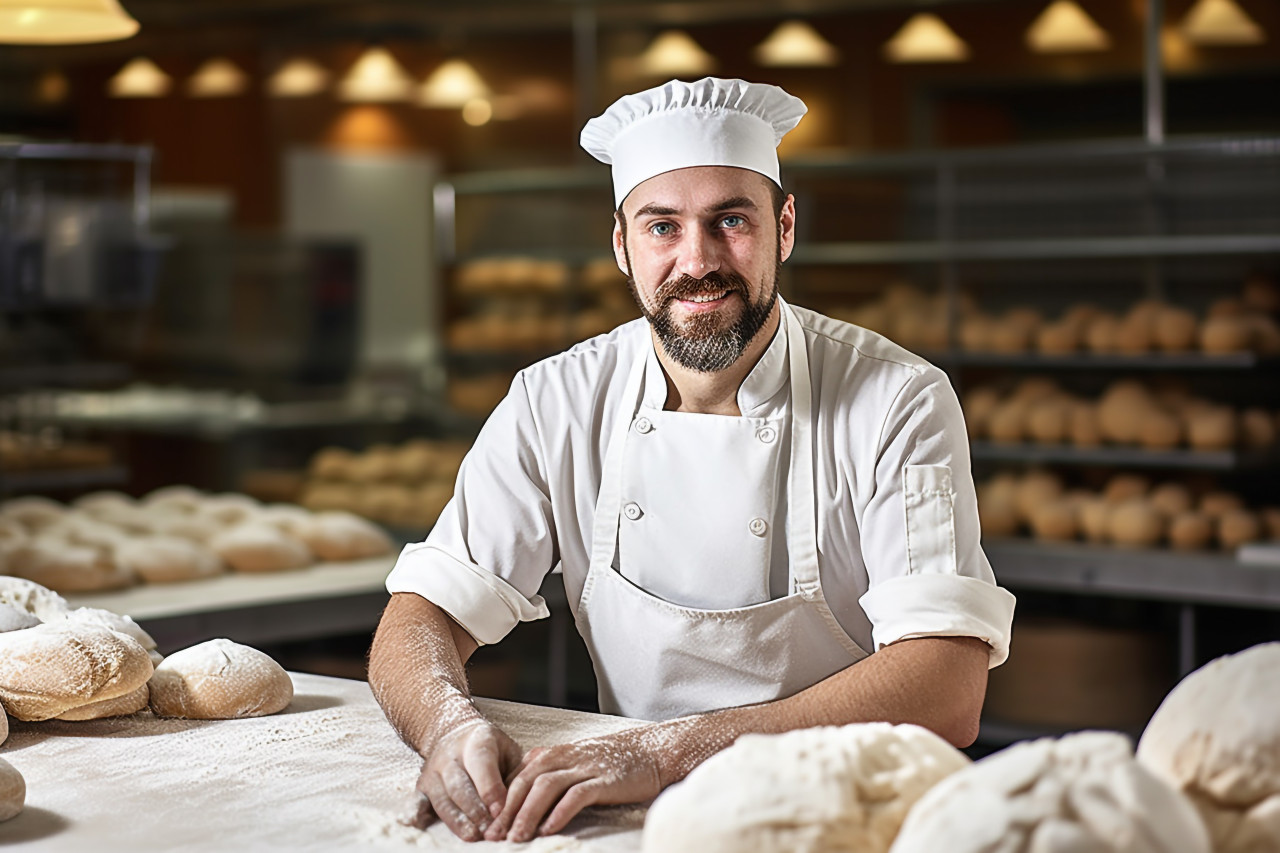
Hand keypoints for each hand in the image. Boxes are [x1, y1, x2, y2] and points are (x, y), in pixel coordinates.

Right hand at [414, 719, 522, 840]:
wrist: (457, 736)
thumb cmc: (492, 751)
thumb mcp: (508, 751)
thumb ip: (516, 773)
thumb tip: (523, 802)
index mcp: (478, 740)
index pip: (482, 763)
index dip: (490, 789)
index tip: (500, 811)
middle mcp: (451, 754)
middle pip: (459, 785)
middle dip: (475, 810)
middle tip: (489, 829)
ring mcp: (433, 770)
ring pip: (442, 797)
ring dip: (457, 819)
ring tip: (472, 836)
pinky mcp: (421, 786)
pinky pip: (417, 802)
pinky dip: (416, 815)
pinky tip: (419, 826)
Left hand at [486, 731, 662, 841]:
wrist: (650, 752)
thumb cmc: (609, 764)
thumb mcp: (572, 766)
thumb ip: (547, 779)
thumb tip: (520, 807)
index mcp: (550, 755)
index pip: (515, 779)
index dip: (498, 804)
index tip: (485, 827)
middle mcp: (562, 758)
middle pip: (524, 783)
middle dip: (506, 812)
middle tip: (492, 837)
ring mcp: (582, 767)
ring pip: (544, 788)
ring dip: (527, 814)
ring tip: (516, 838)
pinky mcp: (602, 779)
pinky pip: (576, 795)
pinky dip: (560, 812)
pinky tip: (549, 829)